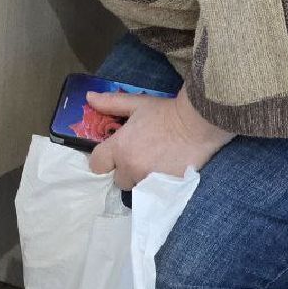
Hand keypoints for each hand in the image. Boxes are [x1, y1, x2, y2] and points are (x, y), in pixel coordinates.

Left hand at [87, 88, 233, 188]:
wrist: (198, 124)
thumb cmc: (165, 113)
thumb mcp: (136, 104)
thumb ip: (110, 103)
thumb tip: (89, 97)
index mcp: (120, 148)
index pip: (96, 164)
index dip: (102, 159)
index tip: (110, 154)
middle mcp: (131, 168)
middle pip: (118, 179)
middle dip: (123, 170)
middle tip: (136, 156)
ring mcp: (149, 180)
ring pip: (136, 186)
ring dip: (140, 178)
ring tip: (152, 163)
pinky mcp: (167, 188)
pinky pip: (154, 191)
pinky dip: (156, 184)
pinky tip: (164, 171)